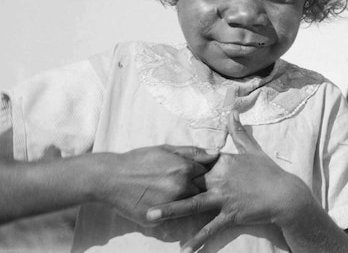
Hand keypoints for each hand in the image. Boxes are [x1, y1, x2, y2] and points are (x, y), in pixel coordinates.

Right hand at [100, 145, 216, 225]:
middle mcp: (180, 188)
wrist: (111, 178)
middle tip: (191, 185)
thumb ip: (193, 152)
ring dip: (188, 200)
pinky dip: (174, 211)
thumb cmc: (139, 160)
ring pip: (190, 205)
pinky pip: (175, 217)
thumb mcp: (166, 149)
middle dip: (199, 187)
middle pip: (202, 190)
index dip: (204, 171)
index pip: (208, 172)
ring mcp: (170, 205)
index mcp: (184, 168)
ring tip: (177, 194)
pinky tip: (167, 204)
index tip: (201, 172)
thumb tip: (216, 153)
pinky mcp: (159, 218)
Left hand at [148, 112, 314, 252]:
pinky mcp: (231, 214)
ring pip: (192, 205)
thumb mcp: (254, 150)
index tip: (157, 164)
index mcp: (224, 163)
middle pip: (187, 183)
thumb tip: (232, 111)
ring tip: (150, 216)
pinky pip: (211, 228)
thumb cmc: (269, 173)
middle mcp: (221, 179)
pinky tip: (184, 249)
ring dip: (171, 211)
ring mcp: (224, 198)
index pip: (196, 162)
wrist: (284, 194)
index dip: (177, 164)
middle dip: (165, 186)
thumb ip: (239, 132)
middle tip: (141, 190)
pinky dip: (198, 239)